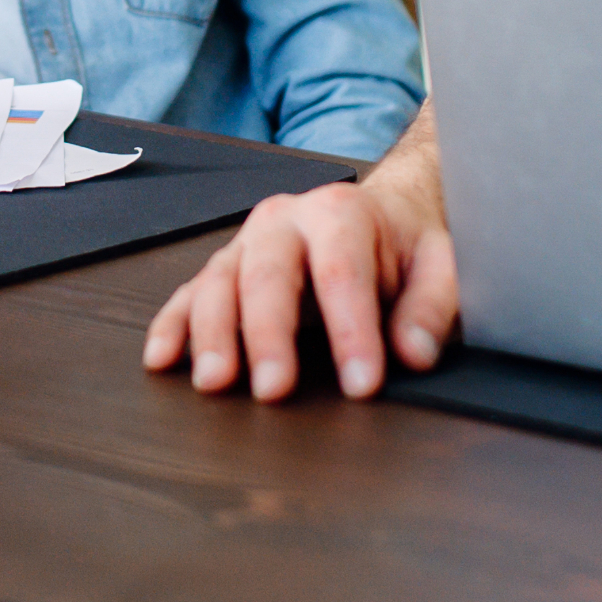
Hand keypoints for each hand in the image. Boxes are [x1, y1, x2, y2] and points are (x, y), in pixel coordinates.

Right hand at [143, 107, 454, 399]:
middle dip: (268, 335)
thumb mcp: (439, 264)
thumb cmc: (404, 246)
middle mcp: (285, 219)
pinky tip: (162, 358)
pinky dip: (173, 325)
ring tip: (214, 382)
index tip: (361, 384)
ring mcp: (248, 242)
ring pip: (219, 282)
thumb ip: (432, 306)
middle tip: (273, 389)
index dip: (350, 330)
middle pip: (268, 274)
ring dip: (212, 334)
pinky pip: (190, 293)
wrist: (379, 212)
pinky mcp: (226, 268)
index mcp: (341, 212)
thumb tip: (414, 352)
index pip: (342, 272)